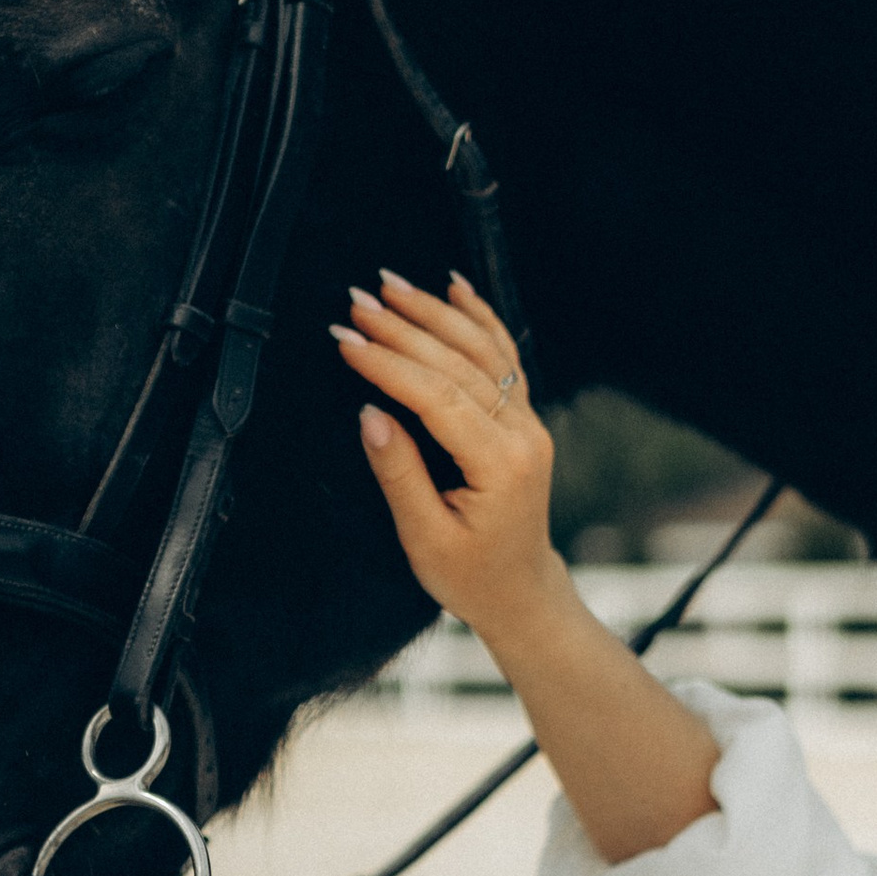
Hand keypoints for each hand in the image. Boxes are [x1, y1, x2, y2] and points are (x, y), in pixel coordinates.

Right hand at [331, 269, 573, 656]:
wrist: (520, 590)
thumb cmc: (471, 575)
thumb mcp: (425, 538)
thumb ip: (399, 475)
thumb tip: (370, 414)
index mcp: (501, 467)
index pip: (439, 399)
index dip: (389, 366)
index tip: (347, 341)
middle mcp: (523, 436)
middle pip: (460, 365)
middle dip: (404, 329)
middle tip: (356, 302)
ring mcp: (529, 422)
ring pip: (483, 351)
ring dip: (434, 313)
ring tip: (389, 285)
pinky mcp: (525, 417)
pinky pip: (504, 356)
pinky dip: (480, 318)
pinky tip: (455, 287)